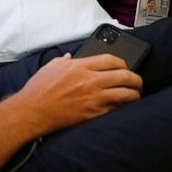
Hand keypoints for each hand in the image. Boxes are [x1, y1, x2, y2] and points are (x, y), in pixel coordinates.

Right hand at [13, 53, 141, 134]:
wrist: (32, 111)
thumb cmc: (38, 89)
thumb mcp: (50, 67)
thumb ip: (63, 60)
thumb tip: (70, 57)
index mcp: (80, 66)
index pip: (111, 60)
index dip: (123, 62)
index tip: (125, 66)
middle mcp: (89, 80)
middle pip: (124, 75)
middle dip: (136, 79)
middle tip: (138, 82)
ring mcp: (92, 98)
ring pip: (124, 94)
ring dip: (134, 94)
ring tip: (136, 95)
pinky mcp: (92, 114)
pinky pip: (115, 109)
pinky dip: (123, 108)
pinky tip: (125, 107)